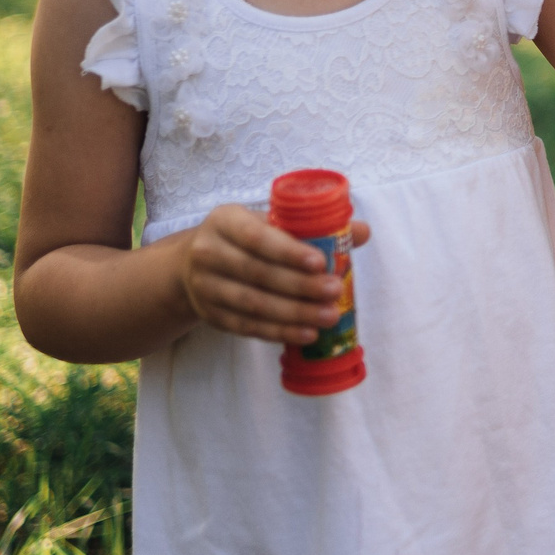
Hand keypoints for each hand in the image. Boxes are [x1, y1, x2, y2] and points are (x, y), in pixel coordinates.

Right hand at [174, 204, 372, 343]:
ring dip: (295, 313)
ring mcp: (205, 286)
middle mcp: (208, 252)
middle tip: (335, 291)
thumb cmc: (246, 239)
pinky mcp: (211, 314)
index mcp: (225, 221)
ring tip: (329, 316)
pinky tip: (307, 333)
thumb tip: (362, 231)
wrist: (192, 264)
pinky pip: (248, 326)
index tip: (320, 263)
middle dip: (300, 286)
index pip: (257, 237)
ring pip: (253, 304)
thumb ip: (313, 227)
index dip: (289, 252)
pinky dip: (279, 331)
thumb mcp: (268, 222)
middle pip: (258, 273)